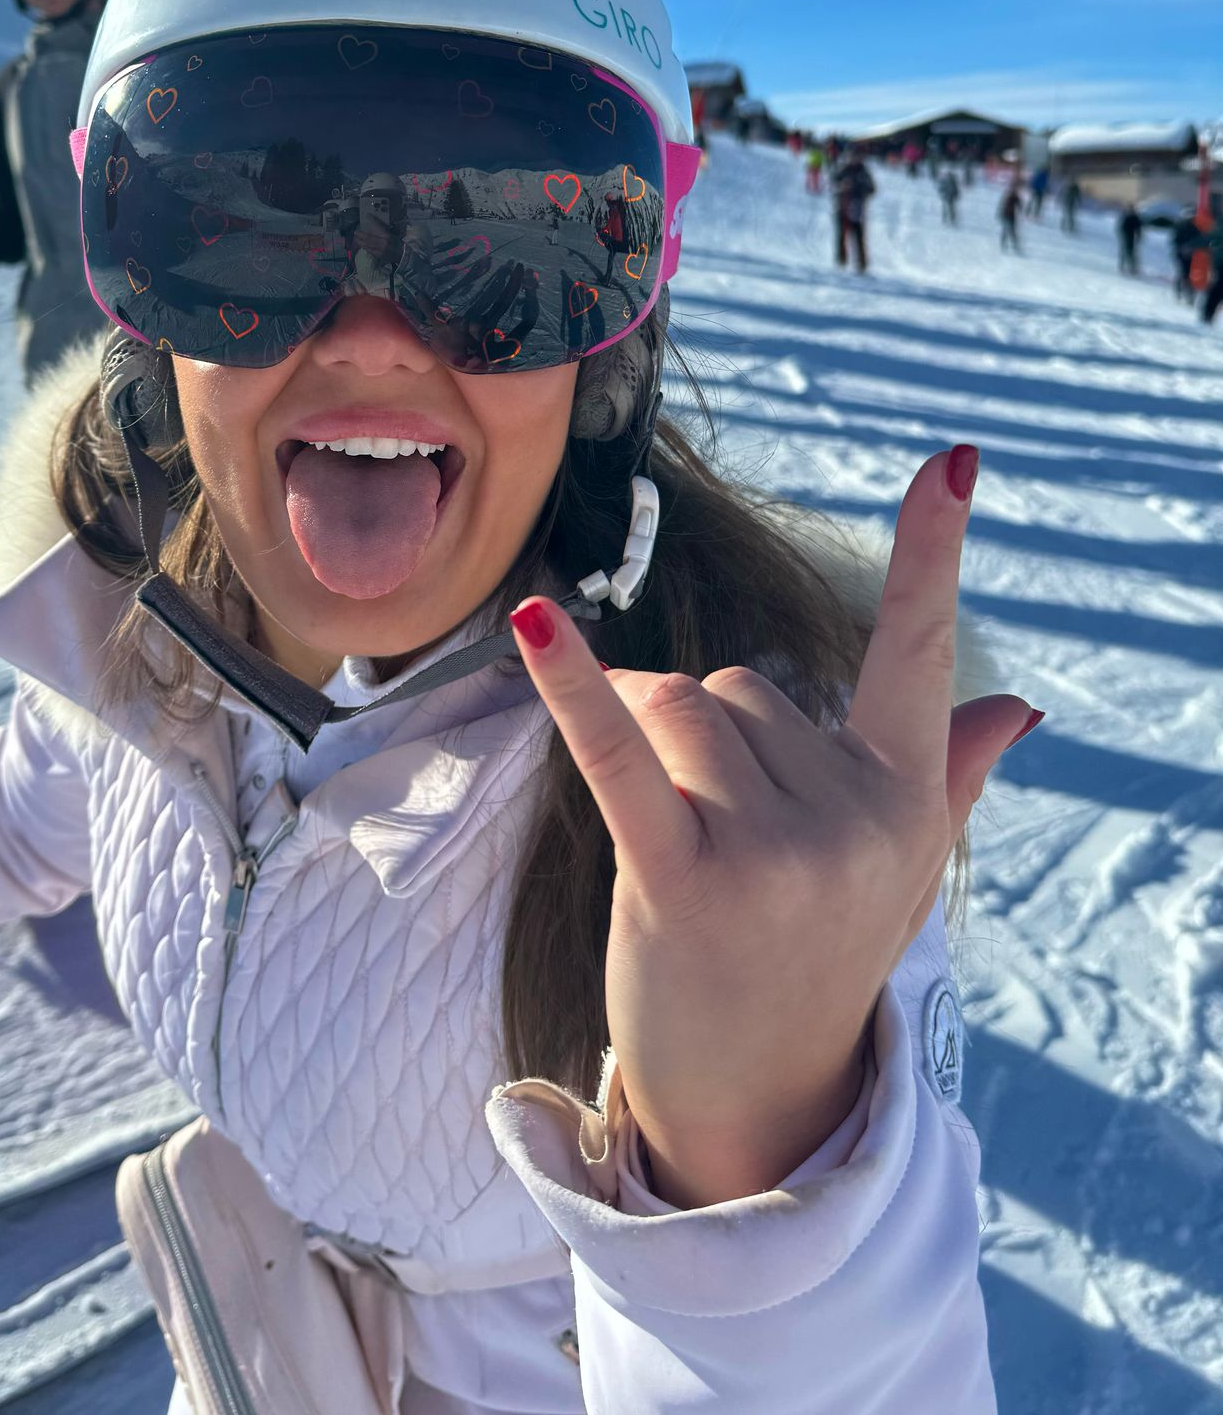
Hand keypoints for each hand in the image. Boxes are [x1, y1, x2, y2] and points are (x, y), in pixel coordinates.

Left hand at [509, 446, 1034, 1208]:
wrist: (755, 1095)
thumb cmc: (822, 956)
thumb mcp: (903, 867)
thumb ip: (955, 773)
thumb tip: (1021, 704)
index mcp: (905, 797)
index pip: (916, 654)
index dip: (933, 554)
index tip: (957, 461)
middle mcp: (852, 818)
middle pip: (737, 687)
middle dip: (705, 737)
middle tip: (716, 837)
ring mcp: (773, 853)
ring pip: (675, 711)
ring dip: (647, 748)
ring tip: (673, 841)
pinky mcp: (683, 880)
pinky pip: (619, 757)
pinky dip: (572, 688)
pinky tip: (534, 623)